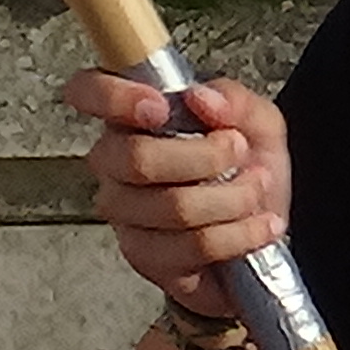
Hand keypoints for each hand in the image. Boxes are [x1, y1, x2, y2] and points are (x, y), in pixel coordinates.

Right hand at [64, 69, 293, 311]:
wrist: (262, 228)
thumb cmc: (246, 172)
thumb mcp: (256, 122)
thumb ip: (234, 101)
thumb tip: (202, 98)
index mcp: (132, 120)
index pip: (88, 92)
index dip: (112, 96)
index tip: (159, 107)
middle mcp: (116, 166)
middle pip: (136, 158)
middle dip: (207, 156)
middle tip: (239, 151)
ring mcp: (126, 215)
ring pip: (173, 206)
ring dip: (232, 198)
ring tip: (255, 190)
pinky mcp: (147, 257)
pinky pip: (193, 245)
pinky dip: (240, 233)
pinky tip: (259, 225)